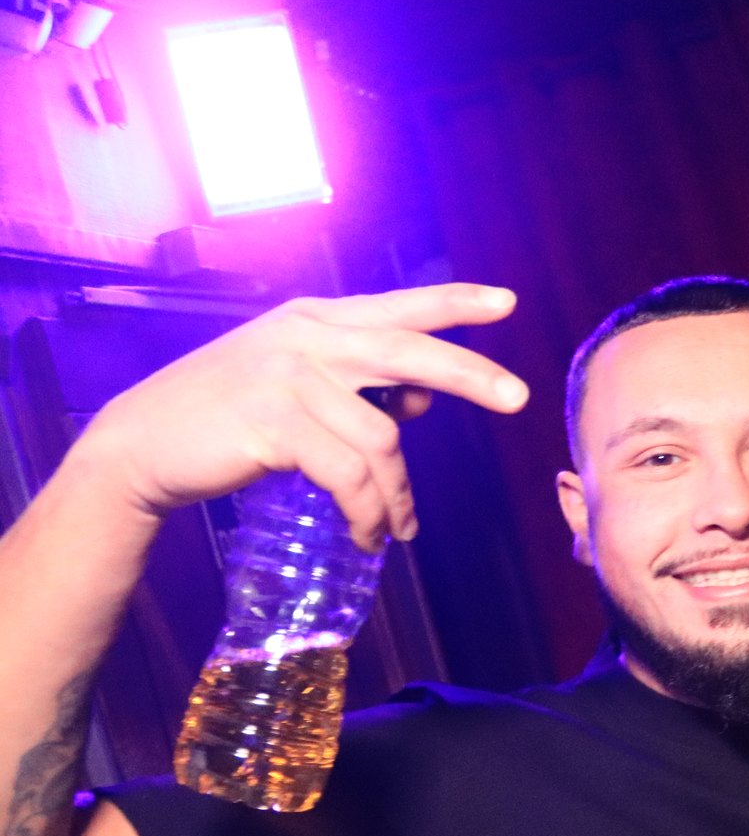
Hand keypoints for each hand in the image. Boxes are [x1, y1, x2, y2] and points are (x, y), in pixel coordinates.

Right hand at [68, 284, 523, 550]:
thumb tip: (426, 400)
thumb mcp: (297, 385)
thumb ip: (359, 385)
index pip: (399, 306)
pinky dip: (367, 510)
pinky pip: (349, 473)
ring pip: (382, 437)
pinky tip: (368, 534)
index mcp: (316, 320)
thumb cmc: (229, 416)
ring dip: (397, 494)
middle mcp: (306, 336)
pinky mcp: (273, 421)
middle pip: (408, 353)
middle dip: (470, 374)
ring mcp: (288, 375)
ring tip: (396, 528)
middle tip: (519, 398)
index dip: (454, 303)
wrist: (141, 445)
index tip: (507, 302)